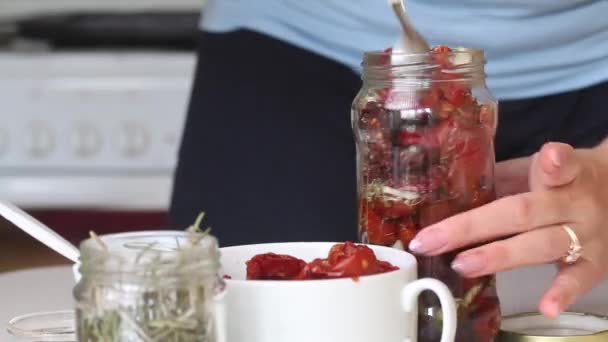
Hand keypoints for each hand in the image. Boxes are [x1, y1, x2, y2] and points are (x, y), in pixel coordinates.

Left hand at [408, 142, 607, 317]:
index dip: (553, 162)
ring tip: (462, 265)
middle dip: (472, 227)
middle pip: (523, 213)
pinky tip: (546, 307)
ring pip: (541, 245)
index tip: (548, 157)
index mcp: (564, 175)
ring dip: (499, 256)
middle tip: (432, 241)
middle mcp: (575, 204)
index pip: (559, 166)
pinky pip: (578, 279)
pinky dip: (563, 293)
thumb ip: (503, 176)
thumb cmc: (563, 181)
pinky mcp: (596, 263)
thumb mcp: (538, 168)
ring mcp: (587, 235)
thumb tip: (447, 189)